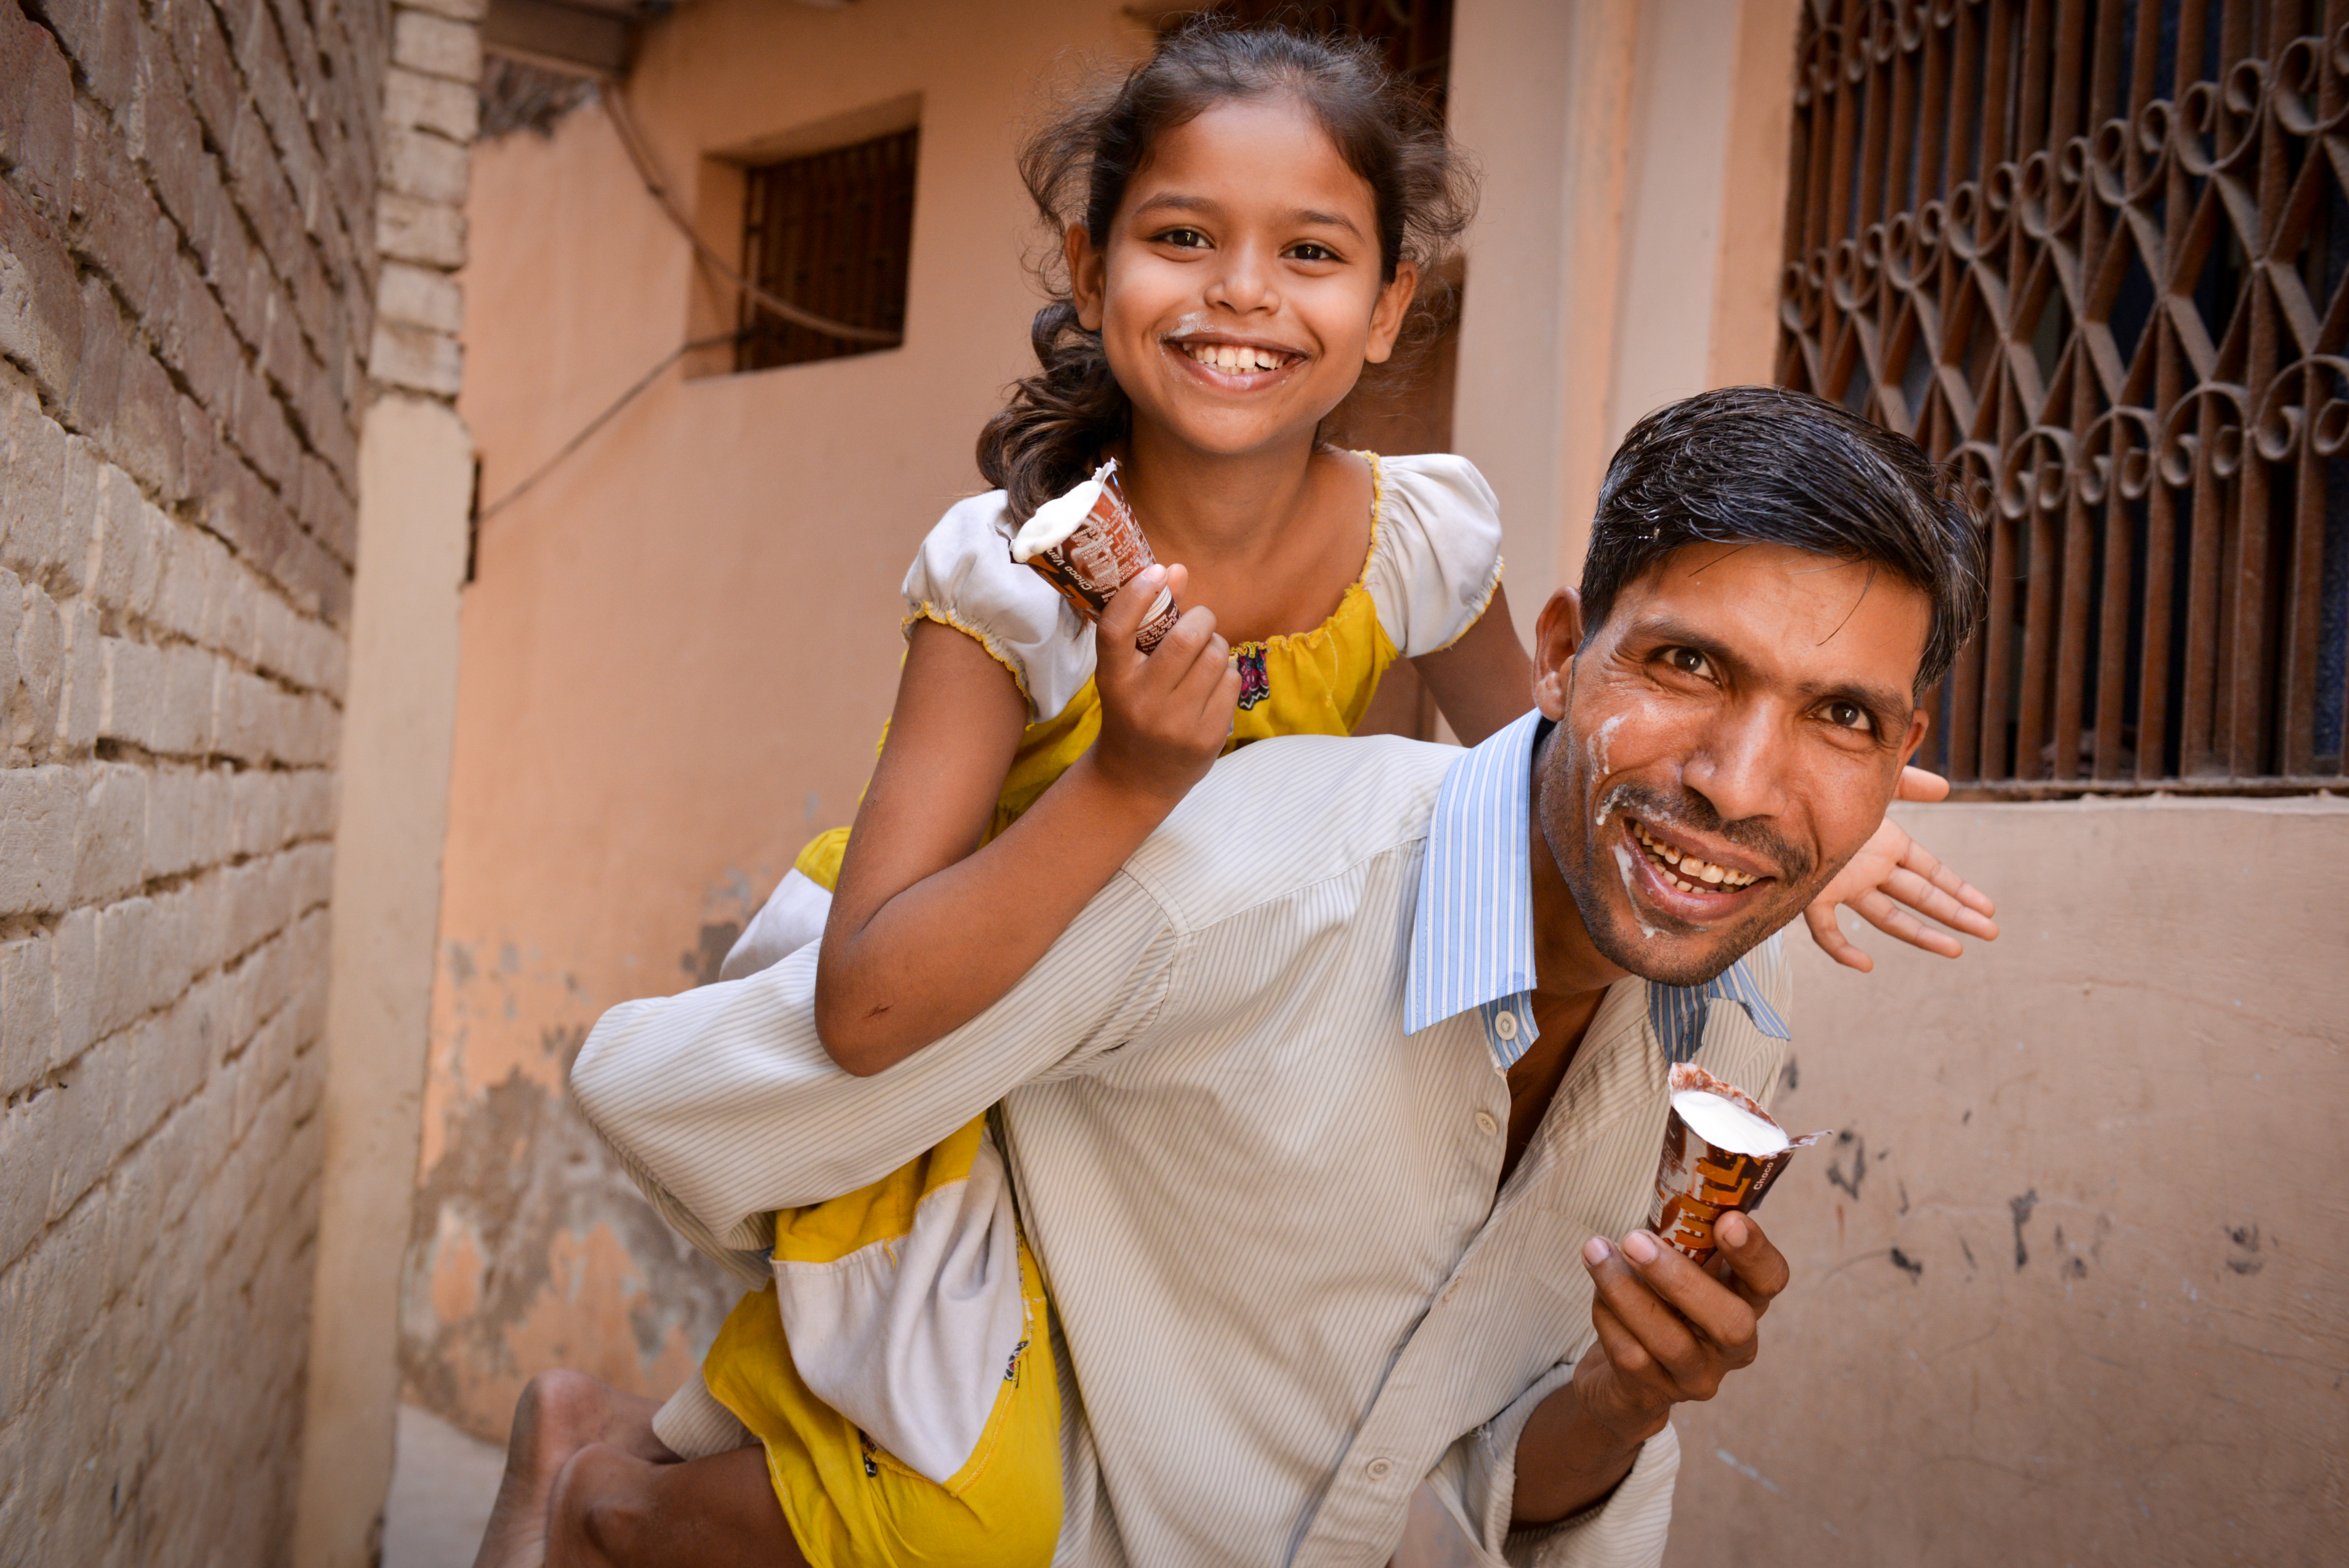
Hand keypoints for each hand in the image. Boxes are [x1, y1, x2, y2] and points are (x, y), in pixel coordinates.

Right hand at [1088, 564, 1240, 806]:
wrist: (1134, 780)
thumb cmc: (1132, 711)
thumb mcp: (1126, 672)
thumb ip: (1147, 622)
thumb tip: (1175, 569)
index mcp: (1113, 681)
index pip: (1117, 630)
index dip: (1137, 594)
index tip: (1156, 572)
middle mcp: (1142, 703)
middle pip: (1185, 638)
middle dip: (1201, 619)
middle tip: (1199, 622)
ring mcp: (1175, 724)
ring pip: (1216, 658)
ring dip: (1217, 646)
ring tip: (1205, 656)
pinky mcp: (1205, 739)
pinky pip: (1231, 683)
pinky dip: (1227, 674)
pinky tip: (1211, 686)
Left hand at [1571, 1212, 1788, 1445]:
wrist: (1625, 1378)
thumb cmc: (1657, 1299)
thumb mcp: (1677, 1264)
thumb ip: (1683, 1233)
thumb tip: (1674, 1178)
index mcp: (1745, 1300)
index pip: (1771, 1280)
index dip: (1755, 1253)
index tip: (1729, 1220)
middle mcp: (1732, 1346)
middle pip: (1730, 1322)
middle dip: (1681, 1279)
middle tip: (1635, 1240)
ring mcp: (1697, 1376)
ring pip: (1670, 1342)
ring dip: (1627, 1293)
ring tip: (1596, 1251)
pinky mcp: (1655, 1395)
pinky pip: (1631, 1357)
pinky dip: (1607, 1318)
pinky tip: (1597, 1293)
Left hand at [1802, 765, 1998, 972]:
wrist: (1778, 802)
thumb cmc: (1825, 791)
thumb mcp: (1873, 782)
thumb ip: (1907, 782)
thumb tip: (1945, 788)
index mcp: (1885, 846)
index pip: (1931, 872)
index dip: (1959, 888)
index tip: (1987, 906)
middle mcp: (1869, 870)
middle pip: (1919, 896)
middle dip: (1955, 913)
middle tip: (1989, 932)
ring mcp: (1844, 886)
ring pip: (1887, 917)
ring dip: (1920, 933)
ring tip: (1954, 950)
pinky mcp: (1813, 896)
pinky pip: (1826, 930)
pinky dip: (1841, 949)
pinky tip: (1863, 964)